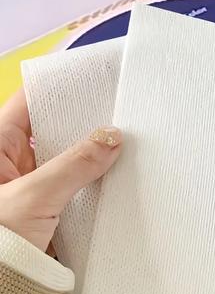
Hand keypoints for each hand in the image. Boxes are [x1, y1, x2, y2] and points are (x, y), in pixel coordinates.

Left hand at [0, 90, 121, 253]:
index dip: (61, 88)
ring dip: (92, 156)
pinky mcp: (43, 214)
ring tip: (125, 143)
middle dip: (85, 123)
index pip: (30, 102)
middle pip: (53, 129)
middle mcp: (9, 165)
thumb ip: (75, 164)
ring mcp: (27, 189)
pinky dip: (92, 185)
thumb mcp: (35, 198)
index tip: (95, 78)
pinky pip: (72, 189)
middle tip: (119, 111)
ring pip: (66, 160)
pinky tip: (118, 179)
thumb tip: (111, 136)